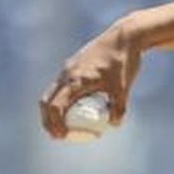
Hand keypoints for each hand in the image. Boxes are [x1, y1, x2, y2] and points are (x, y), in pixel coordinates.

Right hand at [39, 18, 141, 138]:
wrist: (126, 36)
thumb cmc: (124, 61)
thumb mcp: (123, 87)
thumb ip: (118, 107)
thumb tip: (113, 125)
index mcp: (75, 79)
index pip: (56, 106)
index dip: (55, 124)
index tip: (61, 136)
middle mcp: (67, 73)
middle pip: (47, 100)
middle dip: (48, 120)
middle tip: (56, 136)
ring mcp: (69, 68)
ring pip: (53, 92)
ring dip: (54, 109)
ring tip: (64, 126)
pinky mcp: (75, 64)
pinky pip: (63, 85)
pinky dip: (63, 98)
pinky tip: (76, 107)